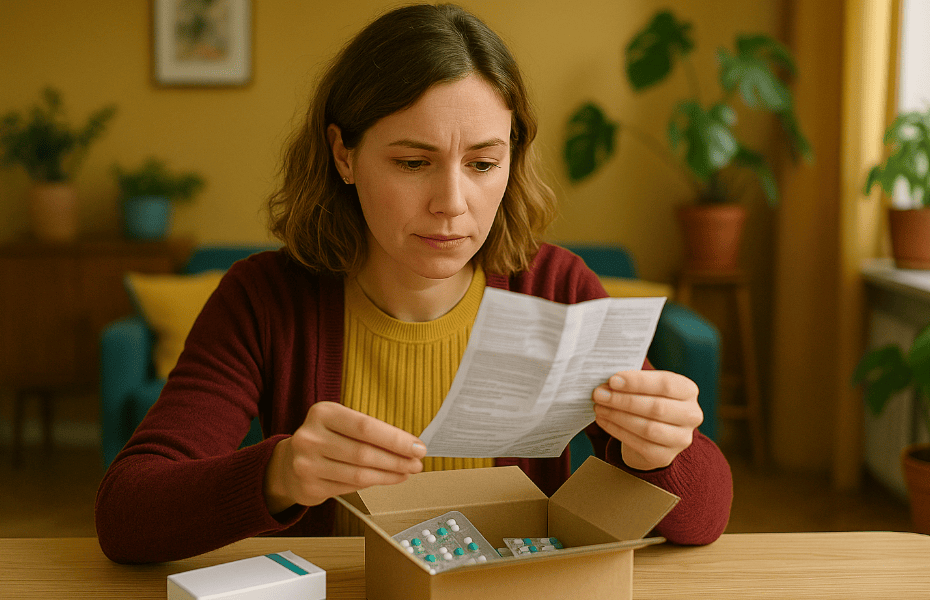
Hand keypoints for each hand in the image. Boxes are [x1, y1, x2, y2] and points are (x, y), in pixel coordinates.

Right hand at [264, 401, 426, 514]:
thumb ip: (370, 432)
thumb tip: (409, 446)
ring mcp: (307, 464)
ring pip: (359, 474)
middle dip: (397, 460)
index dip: (395, 439)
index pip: (366, 427)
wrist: (288, 464)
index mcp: (322, 413)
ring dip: (389, 475)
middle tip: (417, 463)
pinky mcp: (309, 487)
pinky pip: (350, 488)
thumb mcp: (341, 424)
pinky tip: (387, 479)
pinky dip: (373, 484)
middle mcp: (311, 437)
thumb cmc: (325, 440)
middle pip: (364, 452)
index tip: (417, 447)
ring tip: (406, 472)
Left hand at [592, 370, 702, 470]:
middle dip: (623, 400)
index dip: (638, 382)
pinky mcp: (665, 456)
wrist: (651, 434)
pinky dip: (617, 431)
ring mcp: (681, 438)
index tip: (613, 380)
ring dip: (618, 416)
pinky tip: (604, 420)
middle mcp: (691, 415)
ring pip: (648, 428)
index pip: (666, 384)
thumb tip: (607, 383)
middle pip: (657, 408)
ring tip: (599, 407)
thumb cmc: (647, 401)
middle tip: (599, 394)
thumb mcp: (645, 387)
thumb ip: (632, 382)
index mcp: (688, 390)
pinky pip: (639, 444)